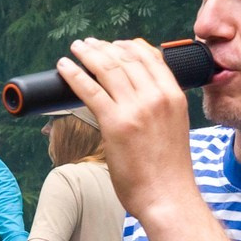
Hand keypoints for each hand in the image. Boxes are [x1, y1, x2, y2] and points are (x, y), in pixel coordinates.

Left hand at [54, 37, 197, 224]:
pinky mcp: (114, 123)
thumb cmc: (170, 170)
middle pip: (126, 59)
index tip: (115, 43)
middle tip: (89, 44)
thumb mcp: (175, 127)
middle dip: (104, 47)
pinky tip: (64, 67)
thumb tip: (142, 96)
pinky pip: (89, 90)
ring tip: (77, 48)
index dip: (129, 45)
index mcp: (174, 96)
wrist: (168, 197)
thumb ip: (161, 107)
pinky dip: (74, 74)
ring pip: (107, 69)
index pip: (151, 57)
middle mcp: (156, 97)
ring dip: (88, 54)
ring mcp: (135, 109)